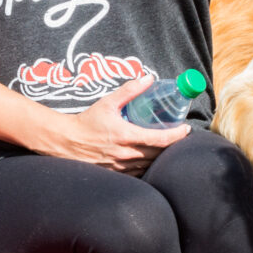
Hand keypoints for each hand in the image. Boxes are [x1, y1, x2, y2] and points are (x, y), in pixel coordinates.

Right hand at [38, 80, 190, 172]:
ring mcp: (122, 166)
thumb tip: (148, 78)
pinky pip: (139, 172)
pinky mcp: (117, 173)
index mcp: (127, 136)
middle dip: (172, 145)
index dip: (177, 135)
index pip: (161, 139)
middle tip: (178, 136)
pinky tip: (149, 158)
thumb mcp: (108, 103)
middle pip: (159, 154)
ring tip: (165, 146)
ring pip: (150, 165)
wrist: (66, 142)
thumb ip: (129, 90)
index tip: (186, 129)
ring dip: (160, 156)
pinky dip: (148, 165)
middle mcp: (126, 154)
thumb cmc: (87, 122)